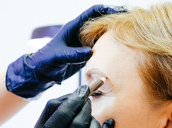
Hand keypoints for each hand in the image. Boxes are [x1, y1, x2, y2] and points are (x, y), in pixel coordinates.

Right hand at [0, 85, 114, 127]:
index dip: (76, 98)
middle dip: (85, 107)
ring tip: (90, 118)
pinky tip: (107, 126)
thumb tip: (76, 93)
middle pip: (79, 123)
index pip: (64, 113)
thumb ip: (54, 108)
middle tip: (87, 101)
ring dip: (94, 122)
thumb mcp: (38, 127)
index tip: (83, 89)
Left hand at [6, 4, 126, 97]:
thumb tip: (89, 52)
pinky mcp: (85, 54)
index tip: (119, 11)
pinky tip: (120, 51)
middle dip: (114, 20)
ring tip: (129, 36)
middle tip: (130, 22)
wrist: (41, 72)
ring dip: (114, 34)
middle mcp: (80, 33)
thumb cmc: (45, 61)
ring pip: (102, 35)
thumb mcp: (58, 56)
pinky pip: (100, 48)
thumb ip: (72, 54)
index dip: (105, 10)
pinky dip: (110, 48)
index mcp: (73, 27)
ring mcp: (83, 44)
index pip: (92, 13)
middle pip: (100, 22)